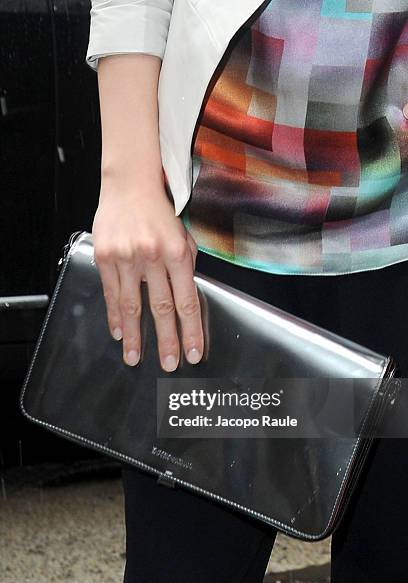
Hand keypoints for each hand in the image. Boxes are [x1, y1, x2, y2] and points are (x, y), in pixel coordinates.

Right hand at [92, 179, 203, 371]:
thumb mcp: (184, 235)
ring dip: (135, 336)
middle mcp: (153, 257)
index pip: (187, 300)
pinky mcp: (105, 256)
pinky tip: (118, 333)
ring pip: (132, 305)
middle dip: (167, 340)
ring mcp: (126, 257)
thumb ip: (187, 266)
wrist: (129, 185)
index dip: (191, 330)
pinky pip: (111, 292)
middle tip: (169, 364)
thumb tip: (186, 298)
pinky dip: (114, 316)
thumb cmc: (160, 211)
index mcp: (178, 253)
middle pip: (161, 308)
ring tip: (135, 359)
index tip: (194, 353)